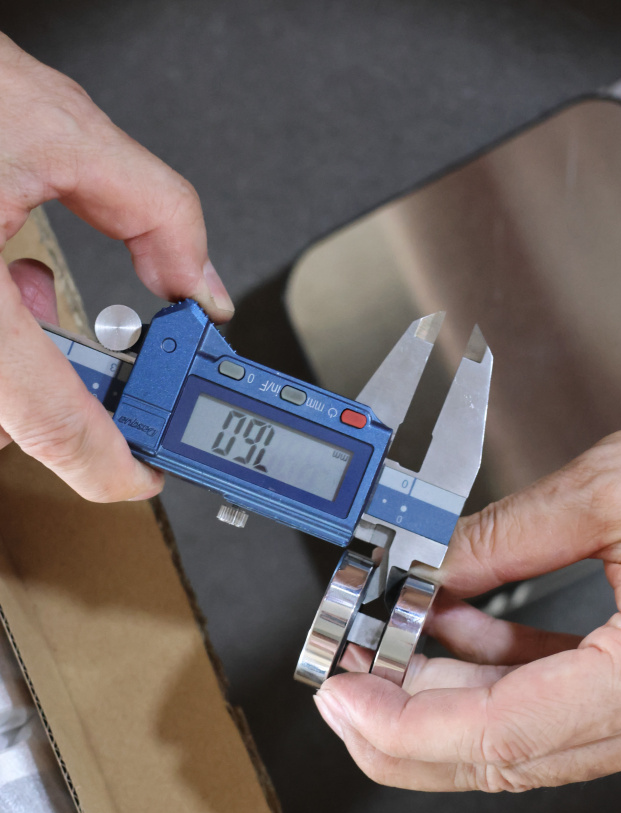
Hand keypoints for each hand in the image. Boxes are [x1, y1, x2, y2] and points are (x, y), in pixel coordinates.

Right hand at [0, 34, 232, 500]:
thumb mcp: (56, 126)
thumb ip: (154, 210)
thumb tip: (199, 283)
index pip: (51, 423)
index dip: (110, 464)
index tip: (143, 474)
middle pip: (15, 417)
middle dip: (71, 390)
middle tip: (108, 360)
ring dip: (23, 355)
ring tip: (25, 284)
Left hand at [314, 386, 620, 791]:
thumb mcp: (619, 488)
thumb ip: (505, 536)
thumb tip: (424, 564)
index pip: (497, 735)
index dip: (400, 724)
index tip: (340, 697)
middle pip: (502, 752)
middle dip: (405, 718)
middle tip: (343, 673)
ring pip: (525, 731)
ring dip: (445, 692)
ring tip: (386, 639)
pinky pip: (557, 699)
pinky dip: (496, 671)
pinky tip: (455, 629)